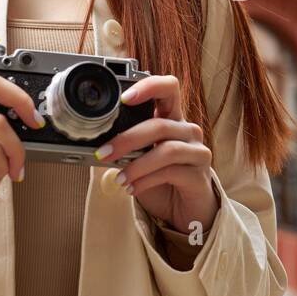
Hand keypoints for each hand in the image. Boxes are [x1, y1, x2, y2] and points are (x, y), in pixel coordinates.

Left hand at [96, 75, 218, 243]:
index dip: (148, 86)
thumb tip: (97, 144)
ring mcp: (197, 151)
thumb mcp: (141, 158)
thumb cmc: (160, 179)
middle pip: (160, 124)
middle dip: (127, 139)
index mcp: (172, 117)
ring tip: (119, 178)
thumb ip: (127, 147)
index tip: (123, 99)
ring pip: (167, 150)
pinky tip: (132, 188)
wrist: (184, 209)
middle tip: (104, 153)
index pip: (168, 87)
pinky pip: (171, 172)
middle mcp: (188, 130)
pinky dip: (146, 180)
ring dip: (137, 165)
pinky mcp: (200, 174)